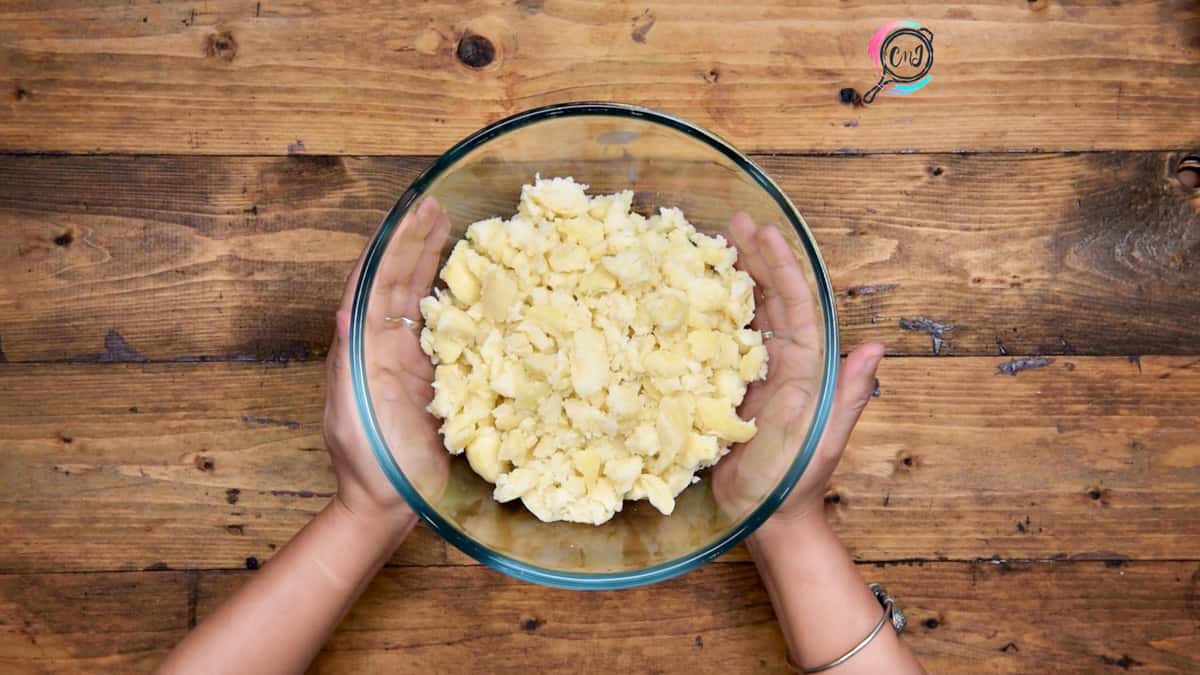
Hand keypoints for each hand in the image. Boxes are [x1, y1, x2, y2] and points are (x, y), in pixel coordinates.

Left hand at [323, 197, 451, 527]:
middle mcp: (389, 344)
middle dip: (417, 241)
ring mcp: (416, 358)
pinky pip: (453, 331)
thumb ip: (347, 364)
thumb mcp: (349, 412)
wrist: (389, 505)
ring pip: (426, 298)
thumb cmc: (366, 464)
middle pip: (403, 280)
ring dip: (436, 260)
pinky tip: (479, 278)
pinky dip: (463, 301)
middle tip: (437, 206)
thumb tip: (345, 309)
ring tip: (452, 224)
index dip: (390, 246)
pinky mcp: (442, 377)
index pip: (375, 282)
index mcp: (364, 345)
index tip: (407, 212)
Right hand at [713, 213, 883, 524]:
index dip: (780, 267)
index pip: (793, 305)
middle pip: (767, 299)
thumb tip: (876, 349)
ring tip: (710, 243)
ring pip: (742, 315)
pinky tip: (685, 297)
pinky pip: (714, 345)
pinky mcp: (722, 390)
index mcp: (806, 366)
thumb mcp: (825, 440)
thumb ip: (848, 396)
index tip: (763, 231)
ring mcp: (751, 374)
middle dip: (753, 258)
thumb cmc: (796, 483)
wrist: (767, 518)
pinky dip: (704, 317)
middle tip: (731, 220)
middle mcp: (780, 361)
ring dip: (730, 278)